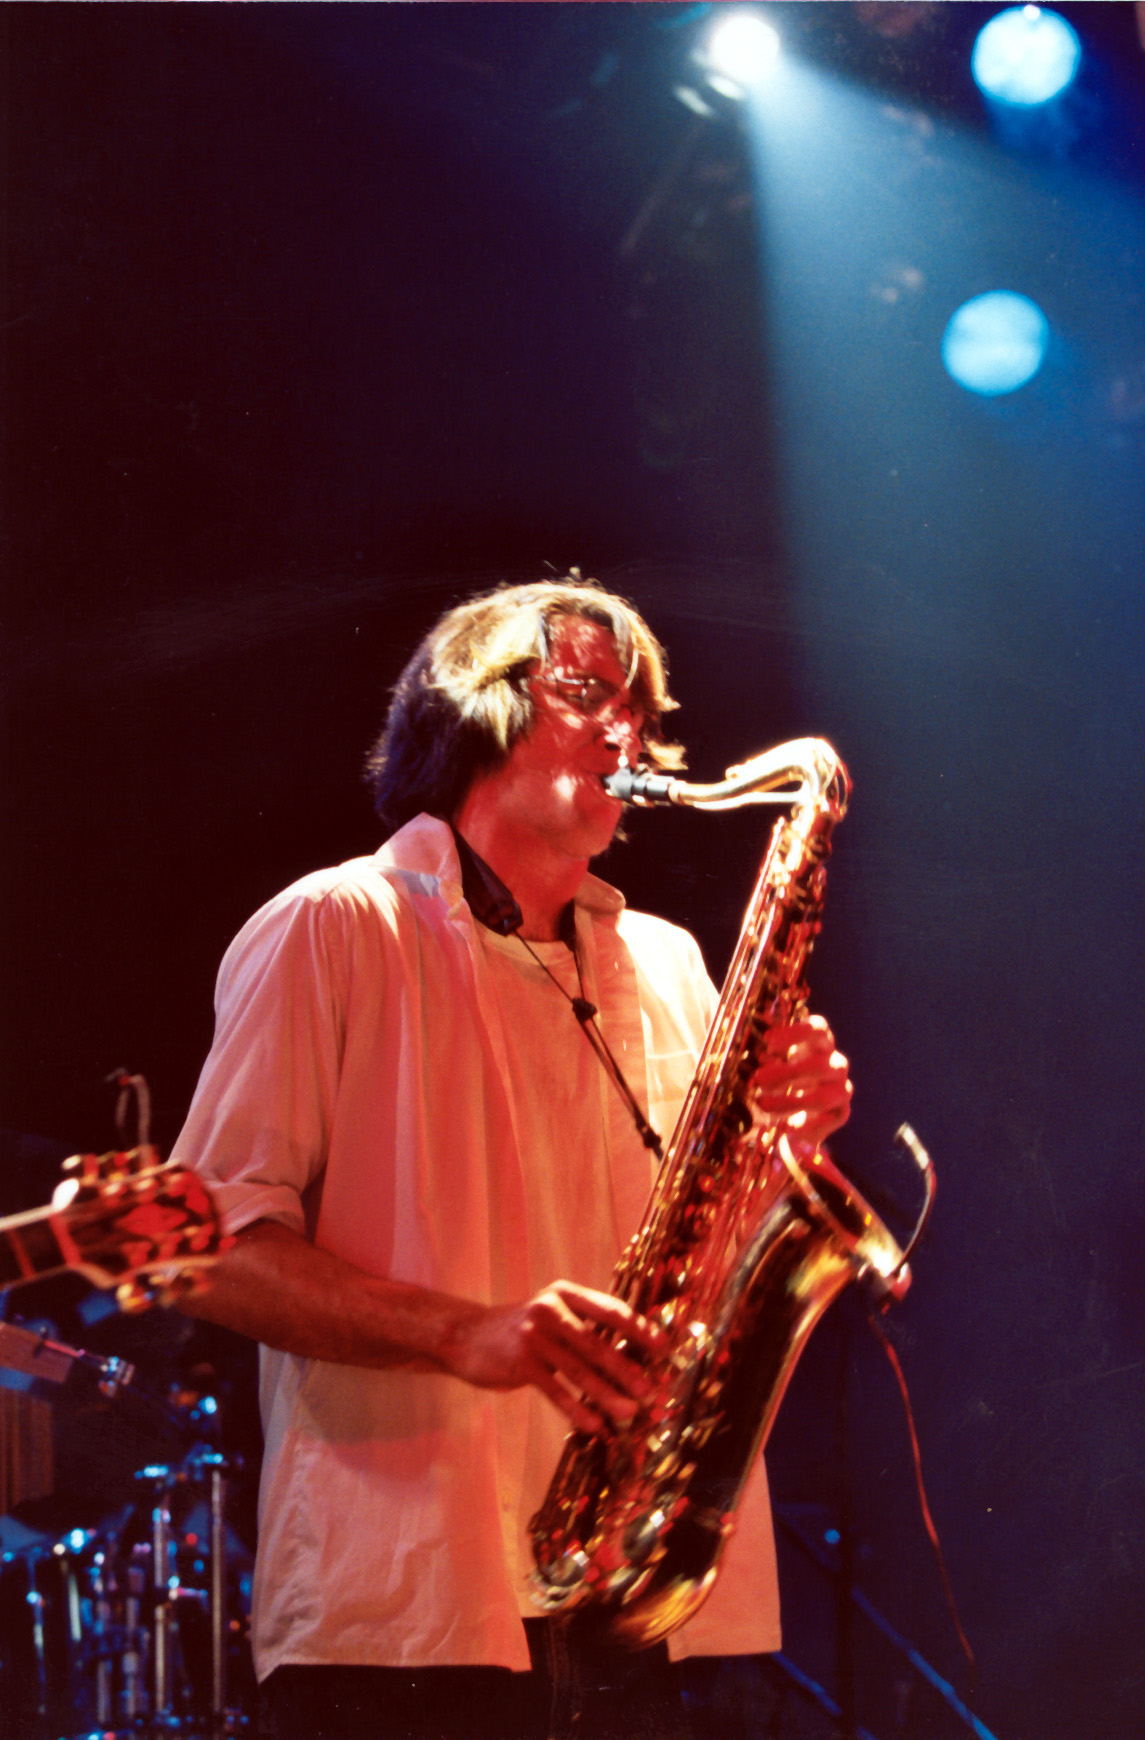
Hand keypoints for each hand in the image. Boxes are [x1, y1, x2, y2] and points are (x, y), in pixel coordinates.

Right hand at [445, 1279, 665, 1432]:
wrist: (466, 1337)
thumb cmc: (520, 1331)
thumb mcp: (551, 1316)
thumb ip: (583, 1328)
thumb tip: (631, 1357)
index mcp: (566, 1294)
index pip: (610, 1310)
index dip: (639, 1329)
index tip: (664, 1348)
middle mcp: (550, 1308)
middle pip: (597, 1343)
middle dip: (627, 1369)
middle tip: (651, 1391)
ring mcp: (533, 1335)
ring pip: (579, 1370)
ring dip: (607, 1394)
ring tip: (630, 1412)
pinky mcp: (519, 1362)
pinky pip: (555, 1390)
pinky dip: (576, 1409)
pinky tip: (594, 1425)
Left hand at [748, 1014, 851, 1158]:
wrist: (793, 1119)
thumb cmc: (779, 1081)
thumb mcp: (769, 1066)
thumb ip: (765, 1058)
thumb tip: (757, 1055)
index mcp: (818, 1043)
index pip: (818, 1028)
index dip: (795, 1033)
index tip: (767, 1041)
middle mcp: (835, 1063)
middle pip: (819, 1064)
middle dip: (785, 1073)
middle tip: (758, 1079)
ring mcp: (842, 1088)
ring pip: (822, 1097)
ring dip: (789, 1102)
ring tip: (762, 1104)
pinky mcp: (842, 1112)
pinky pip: (827, 1120)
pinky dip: (804, 1125)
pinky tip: (786, 1128)